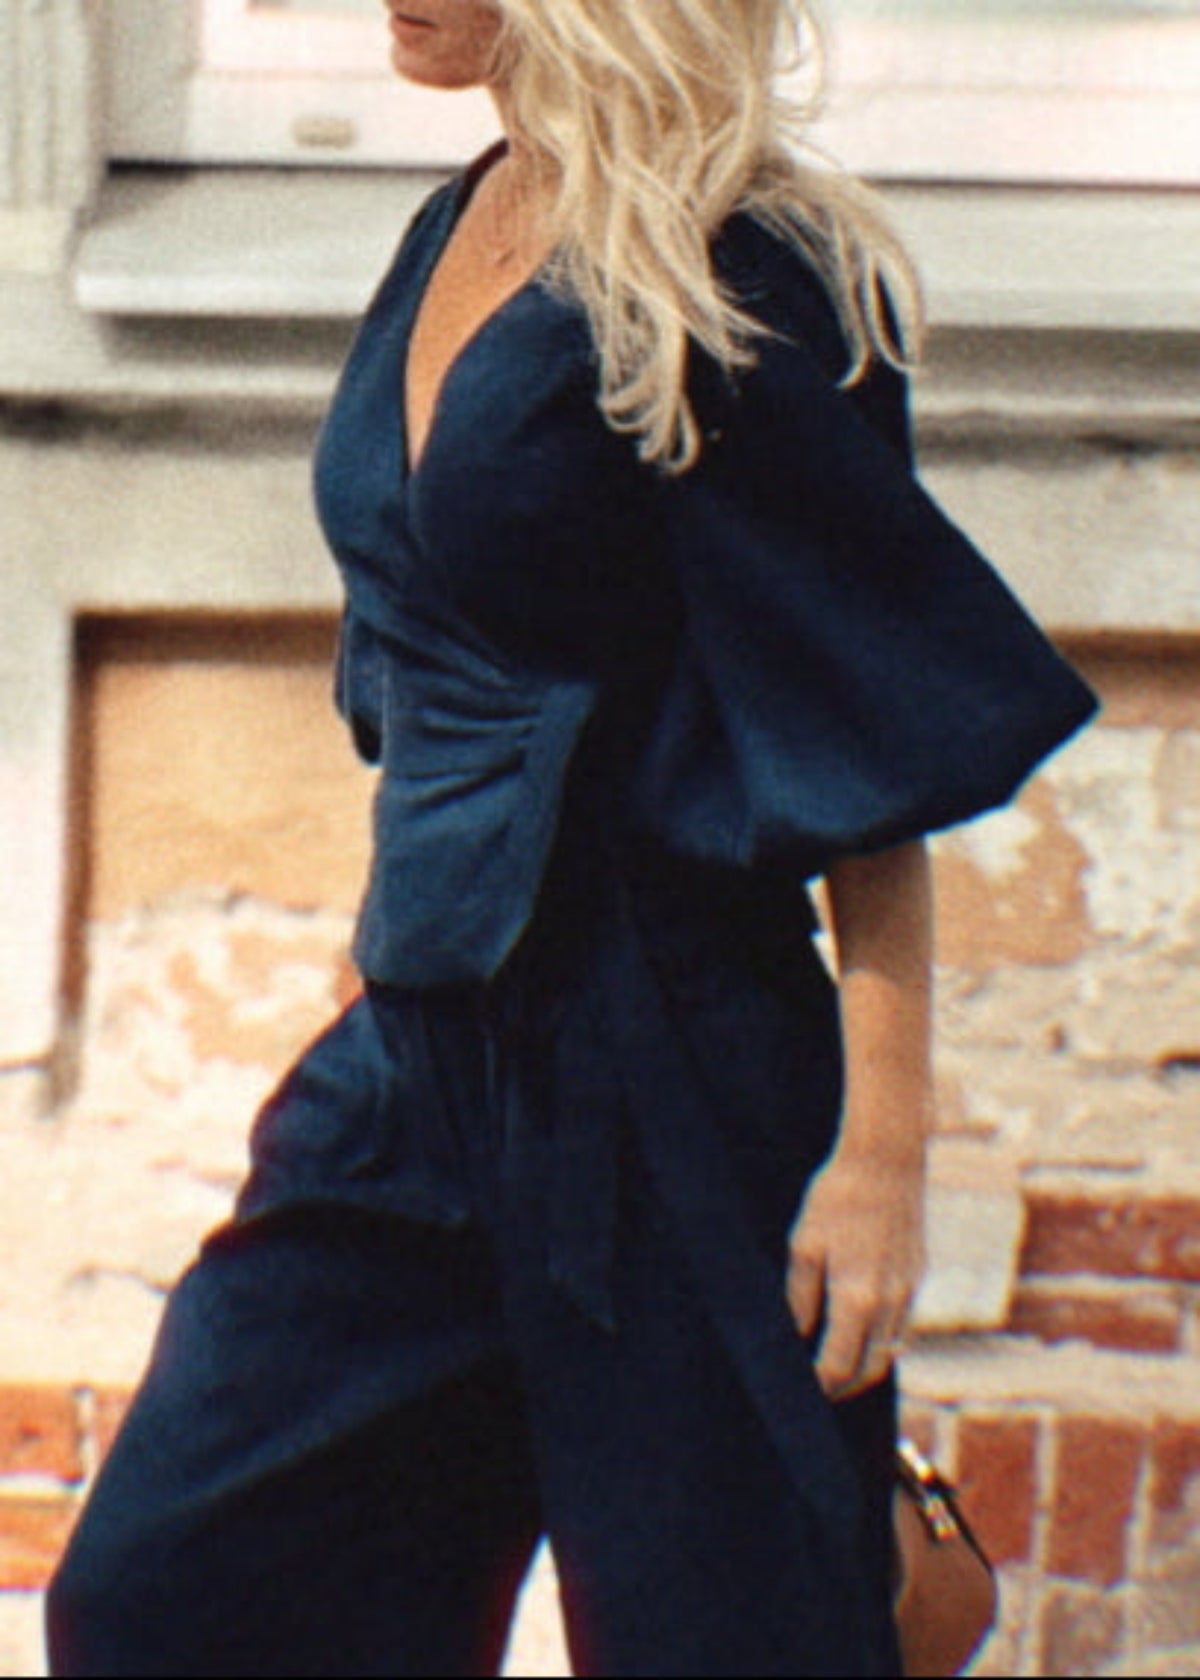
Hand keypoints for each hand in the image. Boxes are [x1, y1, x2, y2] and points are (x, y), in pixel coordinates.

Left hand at [786, 1145, 926, 1401]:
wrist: (886, 1159)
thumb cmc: (837, 1198)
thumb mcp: (804, 1246)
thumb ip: (800, 1297)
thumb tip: (795, 1335)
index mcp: (857, 1299)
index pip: (839, 1367)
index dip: (819, 1386)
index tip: (800, 1390)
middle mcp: (890, 1304)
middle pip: (870, 1369)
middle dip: (843, 1386)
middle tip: (817, 1386)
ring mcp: (909, 1291)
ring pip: (889, 1349)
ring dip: (863, 1363)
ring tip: (834, 1360)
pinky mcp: (918, 1275)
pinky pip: (900, 1323)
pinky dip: (879, 1337)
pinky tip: (857, 1325)